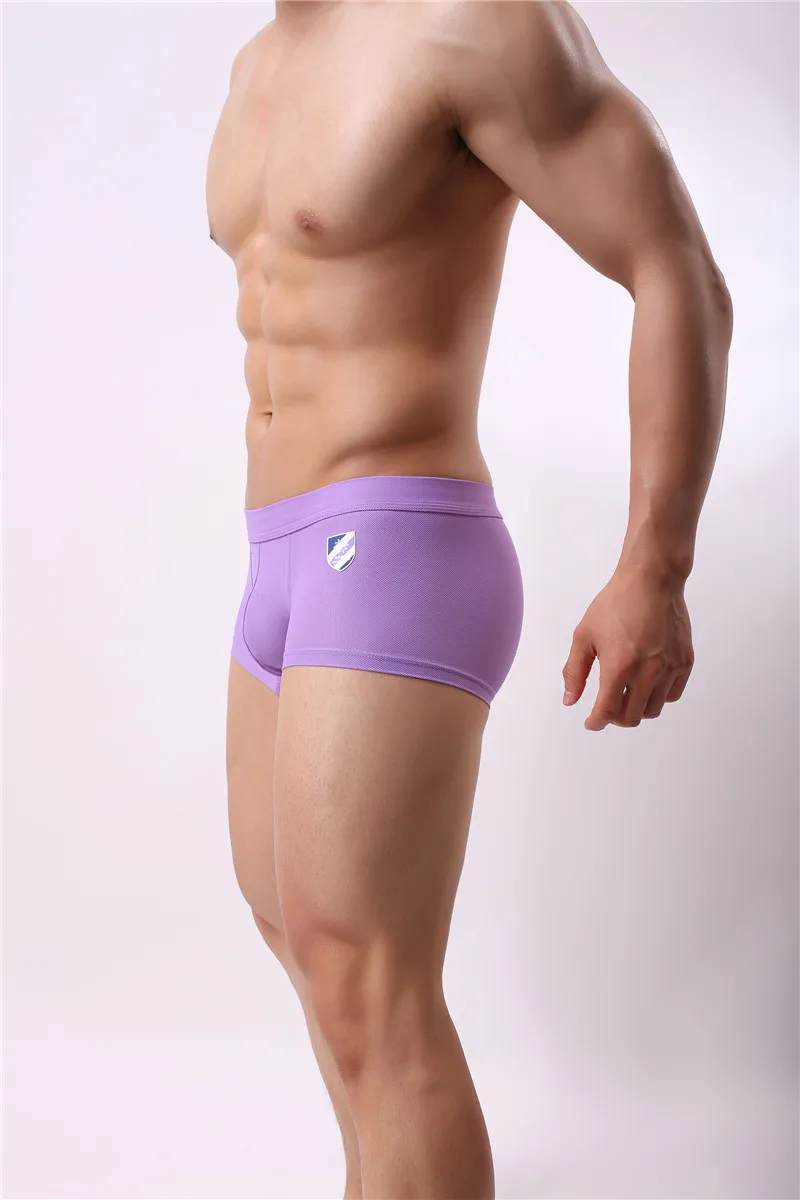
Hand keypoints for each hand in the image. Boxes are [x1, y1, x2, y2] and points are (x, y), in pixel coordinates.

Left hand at [562, 567, 694, 729]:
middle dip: (615, 718)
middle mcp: (647, 673)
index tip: (592, 723)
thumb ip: (575, 671)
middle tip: (608, 707)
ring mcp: (670, 669)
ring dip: (637, 709)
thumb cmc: (615, 604)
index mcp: (619, 667)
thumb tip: (570, 700)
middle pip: (631, 717)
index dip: (596, 722)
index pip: (607, 711)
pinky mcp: (685, 662)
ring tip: (627, 694)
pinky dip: (658, 696)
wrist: (651, 580)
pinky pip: (672, 695)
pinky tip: (647, 684)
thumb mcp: (584, 635)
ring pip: (653, 710)